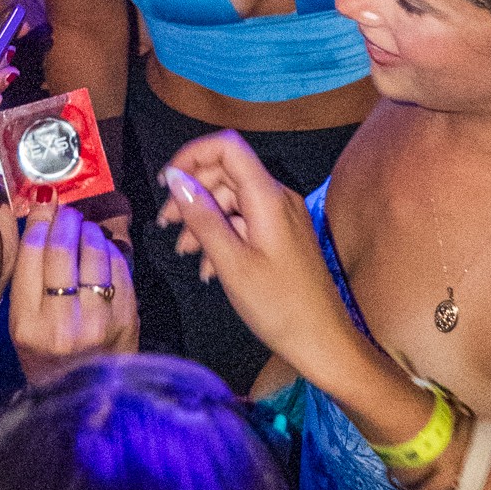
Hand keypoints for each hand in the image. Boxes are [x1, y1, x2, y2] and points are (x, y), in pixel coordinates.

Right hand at [10, 199, 138, 383]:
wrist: (89, 397)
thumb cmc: (49, 355)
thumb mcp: (24, 324)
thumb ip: (29, 273)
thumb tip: (43, 209)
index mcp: (28, 325)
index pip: (32, 252)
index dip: (39, 220)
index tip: (44, 204)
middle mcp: (62, 323)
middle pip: (62, 247)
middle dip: (65, 220)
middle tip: (66, 213)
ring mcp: (98, 320)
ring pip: (94, 249)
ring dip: (88, 231)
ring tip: (84, 231)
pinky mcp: (126, 316)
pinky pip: (118, 264)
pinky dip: (109, 250)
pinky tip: (102, 255)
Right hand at [157, 130, 363, 384]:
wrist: (324, 342)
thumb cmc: (278, 306)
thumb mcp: (232, 263)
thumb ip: (203, 217)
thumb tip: (176, 178)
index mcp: (268, 196)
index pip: (227, 147)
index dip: (192, 155)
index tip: (166, 183)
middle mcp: (278, 197)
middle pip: (226, 172)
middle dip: (192, 192)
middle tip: (166, 225)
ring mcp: (283, 216)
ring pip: (232, 199)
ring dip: (203, 219)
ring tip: (184, 253)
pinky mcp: (283, 236)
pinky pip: (245, 221)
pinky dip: (222, 236)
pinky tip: (208, 268)